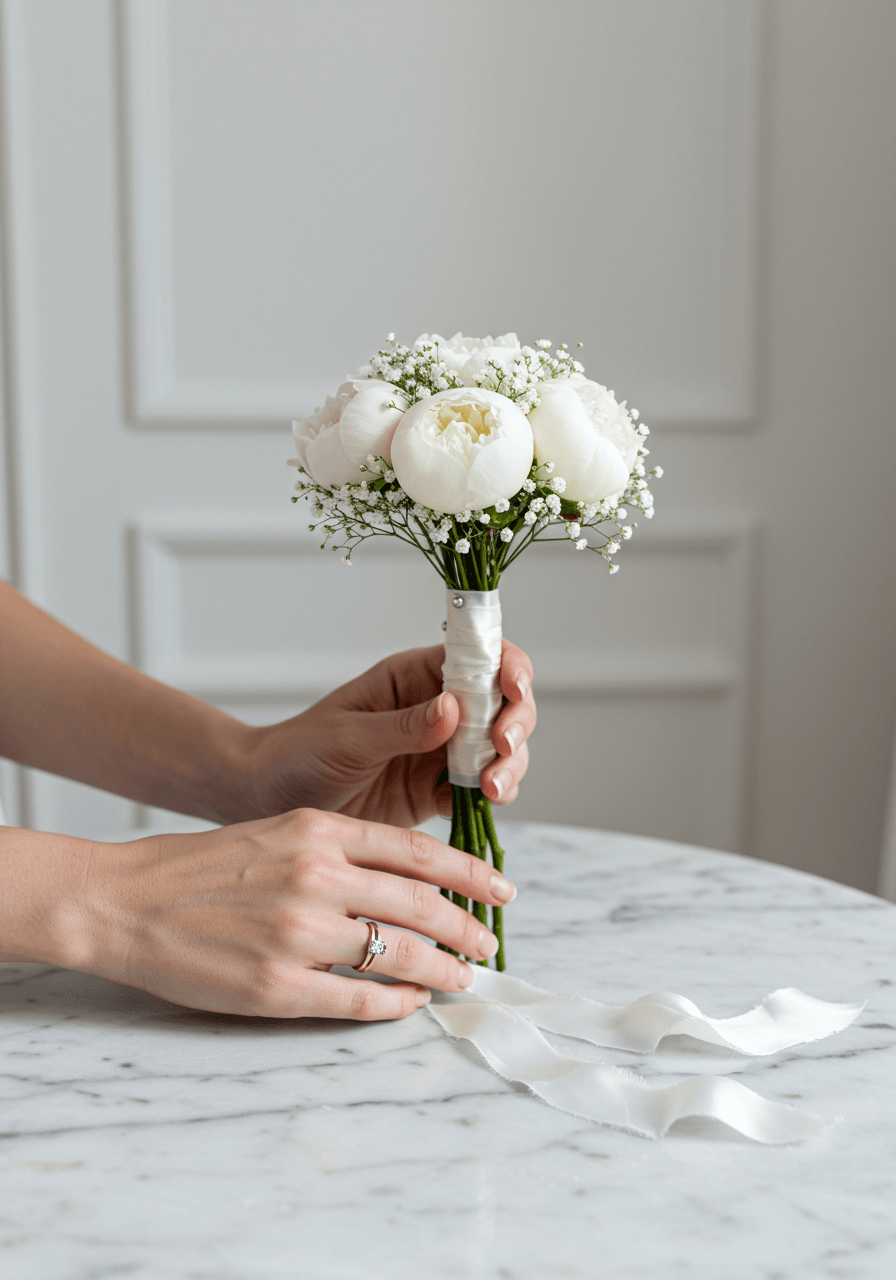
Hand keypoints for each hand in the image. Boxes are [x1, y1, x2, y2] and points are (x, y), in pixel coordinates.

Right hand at [79, 811, 516, 1017]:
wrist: (126, 900)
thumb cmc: (202, 866)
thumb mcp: (277, 831)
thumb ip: (340, 848)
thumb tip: (407, 877)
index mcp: (318, 831)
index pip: (416, 851)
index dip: (469, 872)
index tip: (500, 887)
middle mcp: (316, 876)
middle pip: (419, 904)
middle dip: (466, 928)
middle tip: (490, 945)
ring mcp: (297, 933)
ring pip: (397, 954)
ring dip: (439, 970)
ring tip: (460, 979)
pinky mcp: (276, 985)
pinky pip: (356, 999)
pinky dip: (393, 1004)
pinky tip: (409, 1004)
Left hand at [244, 641, 535, 827]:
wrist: (268, 799)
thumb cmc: (297, 753)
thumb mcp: (347, 737)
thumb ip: (402, 726)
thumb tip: (455, 708)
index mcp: (413, 676)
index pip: (476, 656)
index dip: (506, 665)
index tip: (514, 687)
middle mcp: (436, 708)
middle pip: (502, 703)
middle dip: (516, 722)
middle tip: (502, 747)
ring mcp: (440, 751)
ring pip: (501, 749)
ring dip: (510, 764)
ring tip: (492, 787)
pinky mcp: (437, 792)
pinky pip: (483, 790)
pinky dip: (496, 796)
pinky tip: (488, 803)